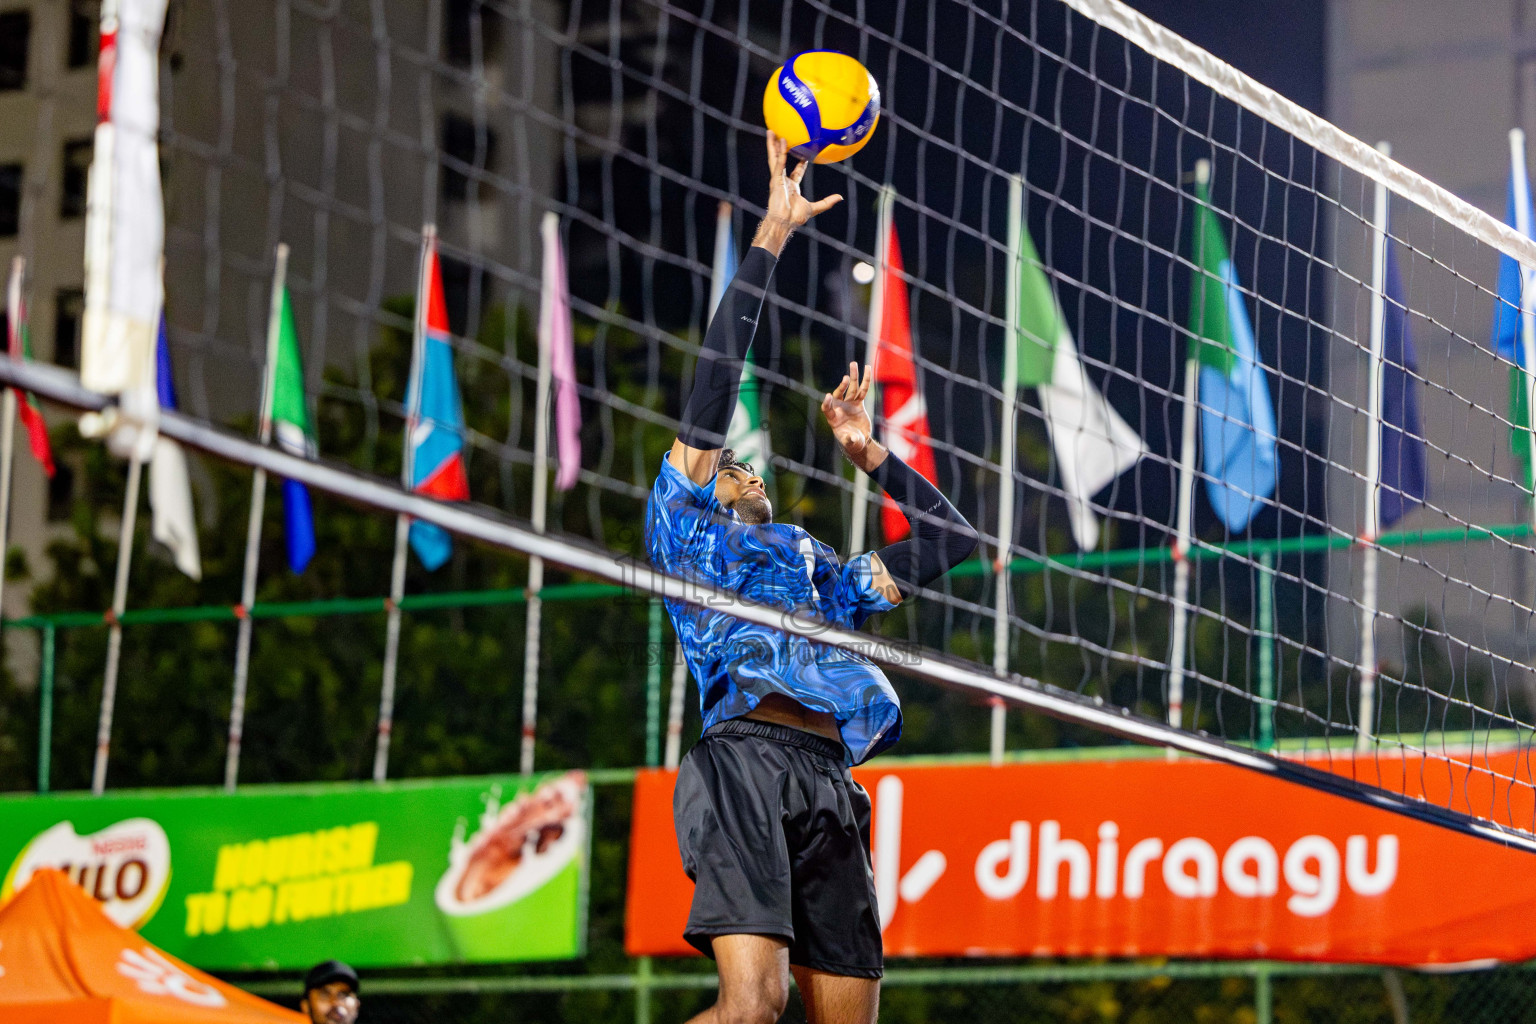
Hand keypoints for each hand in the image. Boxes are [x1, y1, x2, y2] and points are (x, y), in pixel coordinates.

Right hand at [753, 133, 843, 254]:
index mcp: (792, 187)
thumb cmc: (796, 217)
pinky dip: (780, 152)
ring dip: (773, 145)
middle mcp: (783, 181)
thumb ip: (827, 202)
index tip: (804, 151)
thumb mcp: (815, 207)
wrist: (784, 222)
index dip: (801, 161)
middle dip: (781, 149)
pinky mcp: (775, 179)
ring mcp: (778, 179)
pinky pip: (778, 163)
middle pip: (782, 161)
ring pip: (775, 158)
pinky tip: (781, 141)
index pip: (796, 171)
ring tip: (771, 132)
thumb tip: (840, 197)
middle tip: (782, 136)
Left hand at [821, 361, 885, 471]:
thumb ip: (850, 440)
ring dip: (853, 376)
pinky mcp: (858, 403)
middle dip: (841, 386)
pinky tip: (867, 368)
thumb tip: (851, 437)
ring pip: (851, 388)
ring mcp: (849, 404)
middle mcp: (839, 408)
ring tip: (854, 363)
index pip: (827, 409)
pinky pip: (862, 390)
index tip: (828, 396)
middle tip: (845, 378)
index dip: (827, 403)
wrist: (858, 440)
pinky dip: (865, 380)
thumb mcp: (850, 443)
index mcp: (833, 419)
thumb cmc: (851, 442)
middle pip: (839, 394)